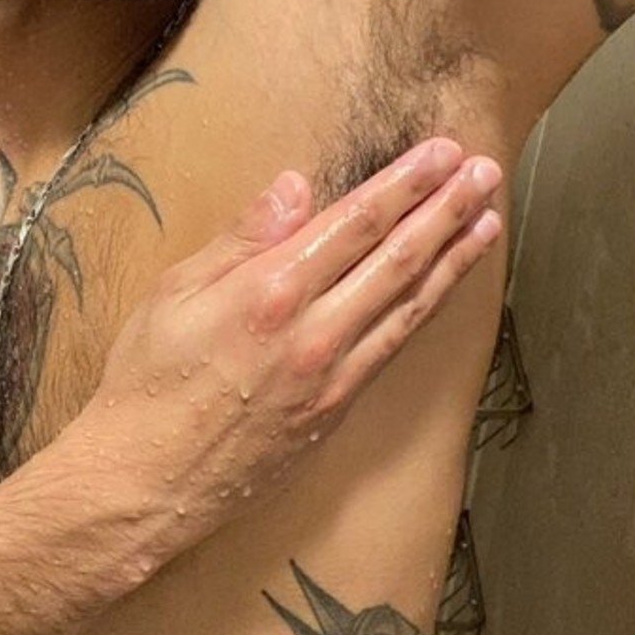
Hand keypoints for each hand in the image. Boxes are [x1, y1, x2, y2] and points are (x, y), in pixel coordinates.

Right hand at [79, 139, 502, 533]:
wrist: (145, 482)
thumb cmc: (146, 383)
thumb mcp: (173, 292)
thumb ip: (240, 237)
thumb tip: (295, 185)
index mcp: (268, 291)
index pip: (354, 222)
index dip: (404, 184)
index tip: (440, 152)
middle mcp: (313, 331)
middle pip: (396, 257)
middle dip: (446, 210)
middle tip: (485, 172)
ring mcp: (333, 375)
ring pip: (409, 304)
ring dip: (454, 258)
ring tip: (489, 219)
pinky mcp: (338, 410)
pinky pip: (394, 346)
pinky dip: (426, 309)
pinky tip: (445, 285)